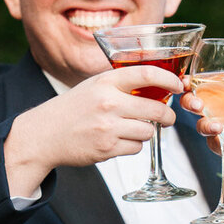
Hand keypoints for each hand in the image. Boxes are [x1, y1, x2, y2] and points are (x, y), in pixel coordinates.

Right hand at [4, 65, 181, 193]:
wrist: (44, 134)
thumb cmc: (73, 108)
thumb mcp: (94, 86)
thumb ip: (121, 84)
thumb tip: (158, 86)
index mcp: (106, 81)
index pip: (147, 74)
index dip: (169, 80)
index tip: (178, 86)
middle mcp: (108, 103)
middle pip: (156, 109)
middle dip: (167, 115)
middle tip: (168, 117)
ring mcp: (108, 127)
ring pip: (148, 131)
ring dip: (146, 132)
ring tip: (132, 129)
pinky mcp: (106, 148)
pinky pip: (136, 148)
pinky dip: (132, 145)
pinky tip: (118, 140)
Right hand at [182, 76, 223, 176]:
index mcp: (221, 96)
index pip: (198, 86)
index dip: (188, 83)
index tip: (186, 81)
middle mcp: (214, 112)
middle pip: (190, 105)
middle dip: (189, 103)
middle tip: (197, 105)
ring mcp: (216, 130)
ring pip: (201, 127)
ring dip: (207, 126)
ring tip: (219, 127)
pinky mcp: (222, 146)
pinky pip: (221, 144)